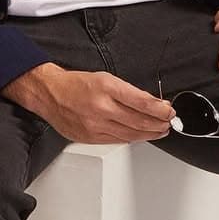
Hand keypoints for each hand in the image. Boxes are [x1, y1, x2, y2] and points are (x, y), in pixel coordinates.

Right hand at [35, 69, 175, 144]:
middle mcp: (101, 107)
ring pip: (131, 134)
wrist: (50, 94)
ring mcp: (95, 125)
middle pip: (140, 121)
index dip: (160, 109)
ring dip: (149, 134)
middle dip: (159, 123)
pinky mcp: (90, 138)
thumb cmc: (76, 85)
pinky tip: (139, 136)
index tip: (169, 110)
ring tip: (159, 131)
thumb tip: (151, 103)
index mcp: (106, 88)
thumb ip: (128, 92)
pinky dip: (132, 138)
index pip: (142, 102)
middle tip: (168, 122)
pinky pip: (118, 141)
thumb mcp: (105, 78)